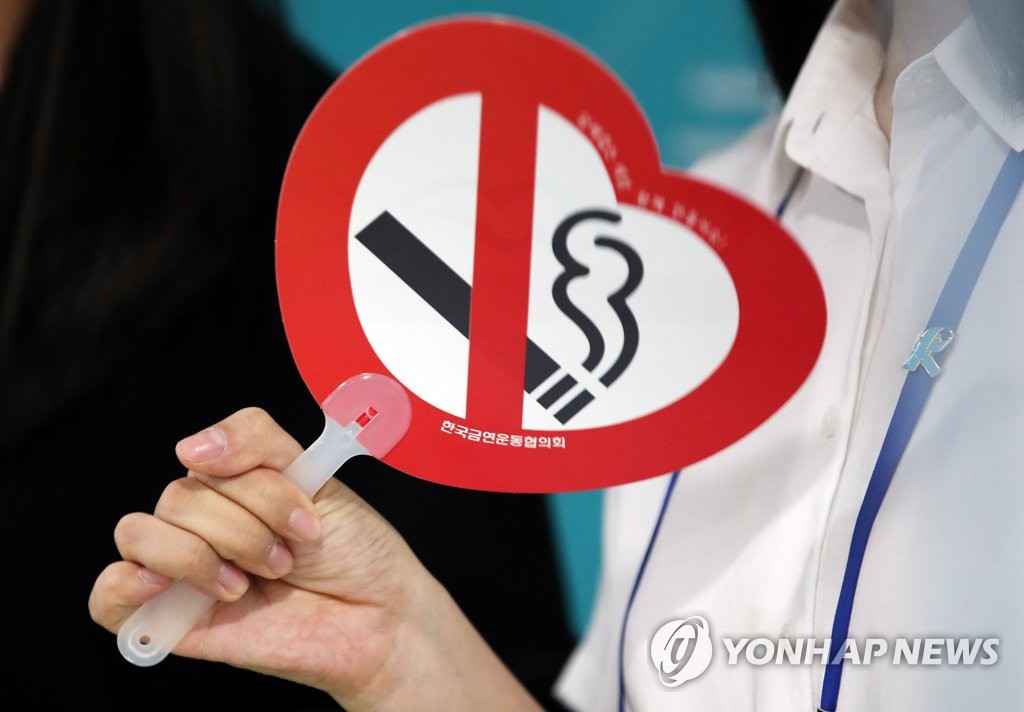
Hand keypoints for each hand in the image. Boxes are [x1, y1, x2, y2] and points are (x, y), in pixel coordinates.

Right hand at [88, 407, 539, 710]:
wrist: (379, 619)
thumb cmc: (354, 551)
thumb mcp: (316, 476)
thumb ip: (258, 442)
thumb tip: (190, 447)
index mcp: (233, 484)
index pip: (206, 451)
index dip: (259, 482)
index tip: (307, 517)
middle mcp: (204, 522)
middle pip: (180, 496)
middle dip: (247, 525)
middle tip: (288, 555)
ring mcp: (184, 570)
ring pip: (140, 533)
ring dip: (206, 554)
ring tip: (253, 580)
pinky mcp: (170, 621)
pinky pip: (107, 597)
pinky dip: (126, 583)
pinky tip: (169, 583)